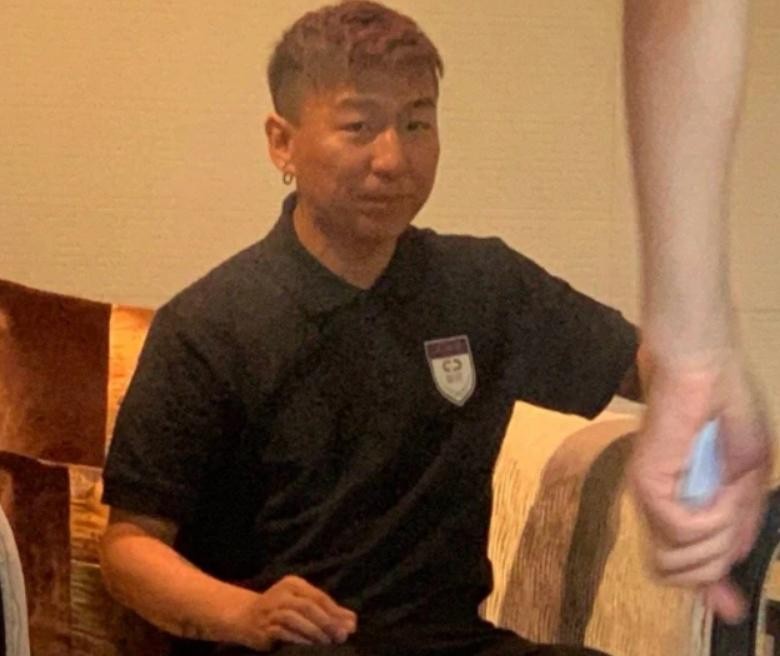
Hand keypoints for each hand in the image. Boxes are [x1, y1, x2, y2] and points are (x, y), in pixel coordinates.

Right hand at [234, 575, 357, 650]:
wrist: (245, 617)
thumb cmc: (281, 610)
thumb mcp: (303, 605)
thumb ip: (327, 612)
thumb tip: (352, 623)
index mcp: (293, 584)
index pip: (319, 596)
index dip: (336, 611)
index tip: (350, 626)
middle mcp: (282, 593)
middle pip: (308, 606)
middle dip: (327, 621)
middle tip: (341, 636)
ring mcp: (271, 610)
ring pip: (295, 617)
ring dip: (314, 631)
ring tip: (327, 642)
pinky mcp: (263, 627)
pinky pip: (282, 632)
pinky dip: (298, 639)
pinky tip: (309, 646)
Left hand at [629, 348, 773, 622]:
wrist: (703, 364)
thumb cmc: (723, 408)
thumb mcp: (745, 476)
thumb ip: (735, 524)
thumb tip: (730, 568)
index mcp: (676, 503)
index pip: (678, 565)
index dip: (708, 591)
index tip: (728, 608)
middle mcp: (655, 504)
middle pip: (680, 574)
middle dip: (721, 558)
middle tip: (733, 507)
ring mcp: (648, 493)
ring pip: (681, 558)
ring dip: (721, 534)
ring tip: (726, 492)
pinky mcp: (647, 479)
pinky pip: (681, 530)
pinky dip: (713, 518)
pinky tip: (719, 488)